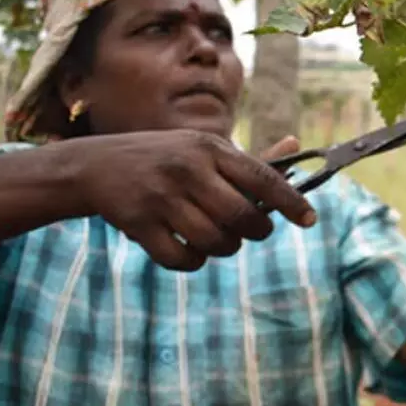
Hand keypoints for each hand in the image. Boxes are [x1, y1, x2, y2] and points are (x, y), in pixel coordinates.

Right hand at [59, 130, 316, 270]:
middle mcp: (188, 169)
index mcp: (209, 148)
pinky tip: (188, 248)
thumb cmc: (166, 158)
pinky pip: (185, 260)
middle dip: (255, 232)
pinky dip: (193, 261)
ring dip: (224, 249)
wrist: (95, 165)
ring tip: (215, 237)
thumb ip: (250, 159)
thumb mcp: (204, 148)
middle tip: (250, 231)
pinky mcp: (140, 224)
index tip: (310, 220)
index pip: (262, 177)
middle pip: (243, 218)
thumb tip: (297, 143)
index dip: (291, 202)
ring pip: (217, 242)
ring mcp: (162, 197)